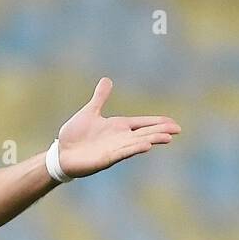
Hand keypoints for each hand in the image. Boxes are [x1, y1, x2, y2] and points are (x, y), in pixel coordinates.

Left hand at [54, 77, 180, 178]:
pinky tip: (146, 145)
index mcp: (118, 126)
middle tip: (178, 130)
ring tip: (167, 137)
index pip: (142, 123)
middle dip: (160, 131)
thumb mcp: (89, 112)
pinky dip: (134, 148)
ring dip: (152, 140)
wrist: (61, 153)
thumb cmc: (74, 135)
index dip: (157, 123)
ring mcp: (114, 149)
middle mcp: (120, 138)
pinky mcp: (105, 159)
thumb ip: (100, 98)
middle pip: (145, 133)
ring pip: (137, 143)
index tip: (173, 123)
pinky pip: (123, 153)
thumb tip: (107, 80)